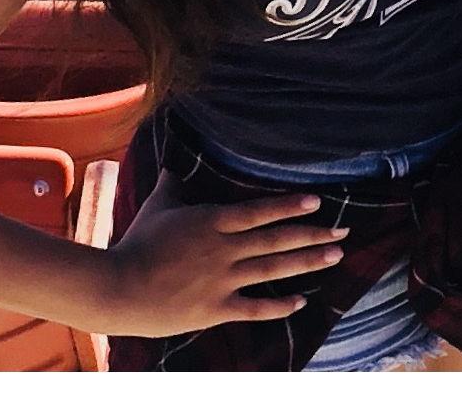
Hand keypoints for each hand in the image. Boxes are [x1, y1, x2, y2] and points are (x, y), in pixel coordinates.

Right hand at [102, 176, 347, 336]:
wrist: (118, 289)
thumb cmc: (137, 242)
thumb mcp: (160, 204)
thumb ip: (176, 180)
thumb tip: (177, 152)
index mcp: (211, 221)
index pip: (259, 211)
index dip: (290, 205)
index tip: (318, 200)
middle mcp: (222, 250)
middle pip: (276, 240)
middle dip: (312, 234)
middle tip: (344, 230)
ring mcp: (221, 281)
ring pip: (272, 270)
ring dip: (306, 263)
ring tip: (335, 256)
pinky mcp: (214, 309)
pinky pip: (253, 308)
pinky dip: (279, 305)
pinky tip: (301, 301)